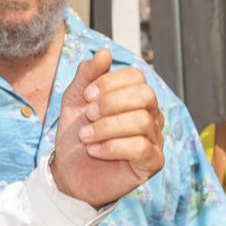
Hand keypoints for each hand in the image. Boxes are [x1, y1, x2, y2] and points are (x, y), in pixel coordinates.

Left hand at [50, 51, 165, 205]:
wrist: (70, 173)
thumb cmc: (77, 136)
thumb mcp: (76, 100)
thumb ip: (88, 75)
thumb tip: (104, 53)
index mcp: (136, 98)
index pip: (137, 78)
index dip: (111, 83)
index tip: (87, 96)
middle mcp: (151, 115)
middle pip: (145, 96)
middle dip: (111, 103)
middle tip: (88, 115)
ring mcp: (155, 139)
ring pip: (142, 122)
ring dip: (107, 127)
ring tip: (86, 137)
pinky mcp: (153, 163)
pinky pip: (141, 148)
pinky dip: (113, 147)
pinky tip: (96, 150)